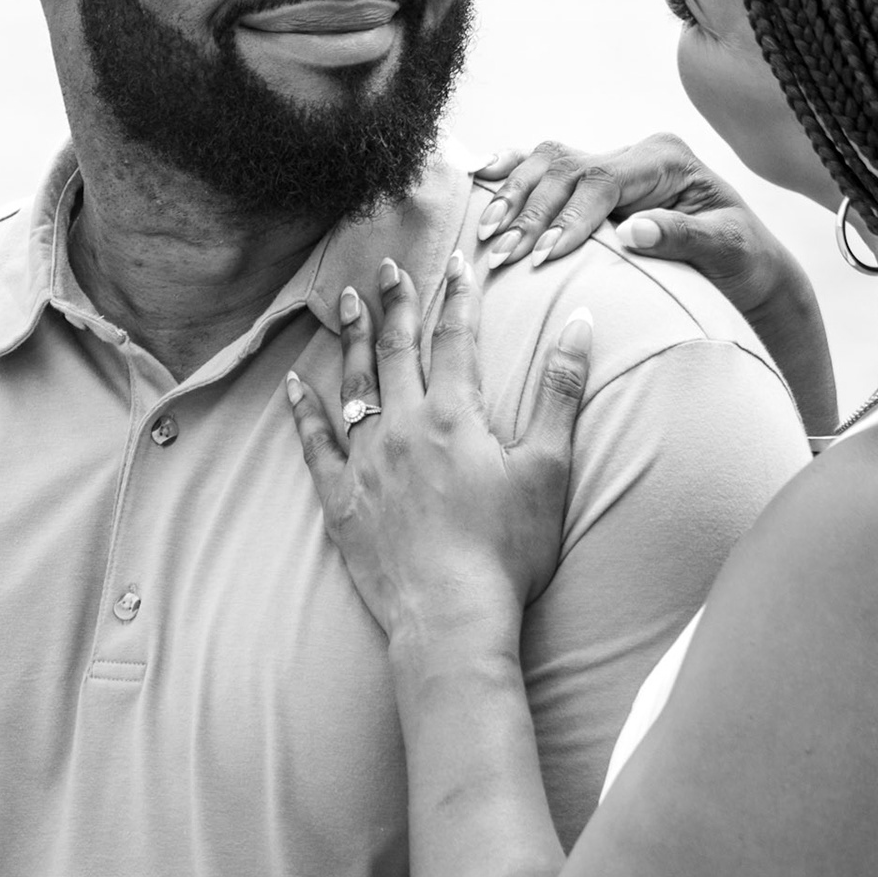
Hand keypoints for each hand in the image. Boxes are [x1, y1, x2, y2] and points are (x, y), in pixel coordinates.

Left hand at [285, 250, 594, 638]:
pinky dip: (305, 411)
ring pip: (354, 385)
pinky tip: (296, 385)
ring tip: (347, 302)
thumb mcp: (548, 468)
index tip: (458, 259)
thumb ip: (561, 392)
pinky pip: (316, 444)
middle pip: (396, 349)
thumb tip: (581, 324)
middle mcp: (403, 427)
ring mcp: (367, 462)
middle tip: (389, 267)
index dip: (459, 294)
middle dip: (396, 303)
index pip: (457, 337)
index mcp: (455, 415)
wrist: (451, 617)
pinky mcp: (341, 499)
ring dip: (352, 340)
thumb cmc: (507, 549)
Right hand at [474, 135, 835, 431]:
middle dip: (530, 211)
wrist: (749, 264)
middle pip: (566, 167)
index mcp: (666, 160)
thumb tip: (633, 230)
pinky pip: (545, 166)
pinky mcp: (596, 179)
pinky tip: (480, 178)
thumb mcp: (728, 250)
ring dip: (513, 197)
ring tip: (487, 235)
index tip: (544, 256)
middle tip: (501, 254)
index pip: (602, 179)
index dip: (569, 218)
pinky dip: (512, 172)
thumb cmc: (743, 260)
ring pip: (547, 162)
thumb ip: (683, 236)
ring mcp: (614, 161)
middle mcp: (636, 153)